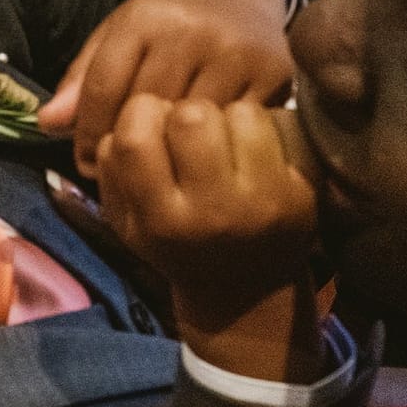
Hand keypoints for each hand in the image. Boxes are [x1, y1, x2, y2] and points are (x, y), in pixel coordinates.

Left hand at [38, 0, 292, 178]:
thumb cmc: (165, 25)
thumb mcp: (118, 36)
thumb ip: (82, 78)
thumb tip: (47, 124)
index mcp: (145, 18)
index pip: (105, 87)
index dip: (87, 130)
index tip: (83, 159)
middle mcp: (193, 31)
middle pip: (147, 109)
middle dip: (126, 144)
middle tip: (120, 173)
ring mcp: (238, 52)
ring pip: (191, 124)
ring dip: (171, 152)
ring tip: (158, 171)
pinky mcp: (275, 73)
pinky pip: (235, 129)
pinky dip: (217, 146)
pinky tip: (202, 158)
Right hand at [95, 96, 322, 377]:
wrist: (246, 294)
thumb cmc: (176, 245)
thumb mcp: (127, 223)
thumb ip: (111, 170)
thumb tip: (125, 116)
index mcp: (159, 221)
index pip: (133, 139)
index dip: (140, 117)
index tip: (151, 129)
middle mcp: (209, 212)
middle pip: (189, 116)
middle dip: (183, 112)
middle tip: (188, 133)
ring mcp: (258, 200)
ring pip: (232, 112)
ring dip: (222, 115)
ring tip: (220, 139)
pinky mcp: (295, 191)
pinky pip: (268, 124)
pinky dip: (254, 123)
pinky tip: (248, 145)